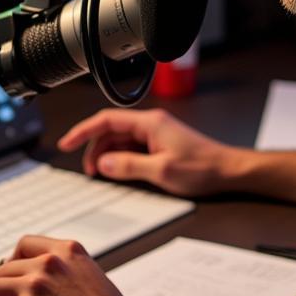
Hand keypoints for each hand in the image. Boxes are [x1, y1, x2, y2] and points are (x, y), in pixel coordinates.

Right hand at [58, 108, 241, 196]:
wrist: (229, 170)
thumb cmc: (204, 168)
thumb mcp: (162, 171)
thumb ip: (129, 166)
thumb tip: (105, 164)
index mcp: (150, 123)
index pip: (106, 120)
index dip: (83, 131)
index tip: (66, 143)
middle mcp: (152, 124)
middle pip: (111, 131)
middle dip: (95, 149)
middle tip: (89, 171)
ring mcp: (157, 134)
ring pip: (121, 141)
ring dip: (108, 156)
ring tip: (102, 174)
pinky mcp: (162, 145)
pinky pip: (133, 148)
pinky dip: (121, 159)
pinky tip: (119, 172)